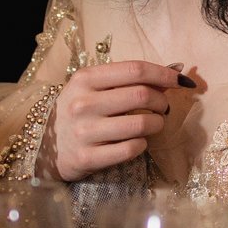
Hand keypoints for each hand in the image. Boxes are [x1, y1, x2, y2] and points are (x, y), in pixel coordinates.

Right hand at [51, 61, 191, 178]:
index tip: (181, 81)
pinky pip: (131, 149)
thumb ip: (130, 78)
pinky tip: (138, 141)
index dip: (164, 74)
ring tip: (154, 124)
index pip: (135, 70)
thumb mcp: (95, 87)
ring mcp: (84, 132)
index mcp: (85, 79)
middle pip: (142, 95)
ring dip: (157, 123)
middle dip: (163, 101)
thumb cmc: (80, 112)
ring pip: (141, 124)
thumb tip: (177, 70)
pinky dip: (142, 144)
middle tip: (163, 107)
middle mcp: (82, 103)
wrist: (46, 148)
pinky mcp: (87, 157)